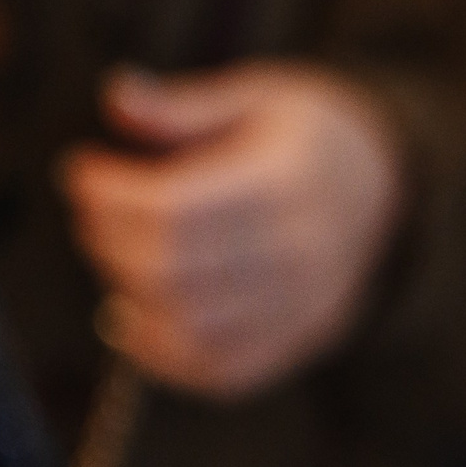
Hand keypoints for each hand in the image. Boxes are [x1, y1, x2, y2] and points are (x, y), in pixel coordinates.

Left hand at [59, 64, 408, 400]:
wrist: (382, 184)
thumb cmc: (304, 134)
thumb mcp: (253, 96)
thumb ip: (182, 106)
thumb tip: (115, 97)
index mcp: (289, 181)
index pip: (173, 210)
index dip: (110, 196)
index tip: (83, 170)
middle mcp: (303, 251)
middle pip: (172, 271)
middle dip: (108, 241)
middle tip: (93, 212)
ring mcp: (306, 304)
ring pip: (189, 326)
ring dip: (129, 295)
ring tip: (115, 256)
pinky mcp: (301, 340)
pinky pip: (219, 370)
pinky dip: (163, 355)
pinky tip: (134, 317)